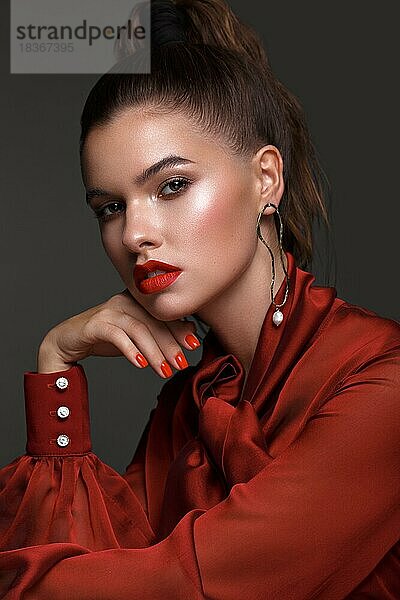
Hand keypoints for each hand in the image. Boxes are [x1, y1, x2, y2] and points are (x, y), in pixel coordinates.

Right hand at [37, 289, 200, 376]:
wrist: (69, 340)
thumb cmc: (108, 336)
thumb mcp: (138, 335)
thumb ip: (161, 331)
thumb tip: (190, 331)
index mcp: (137, 300)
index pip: (163, 314)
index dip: (180, 329)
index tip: (194, 345)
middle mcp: (125, 300)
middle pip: (154, 322)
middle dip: (170, 345)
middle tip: (181, 364)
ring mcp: (109, 311)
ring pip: (138, 330)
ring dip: (154, 352)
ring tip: (164, 371)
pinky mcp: (95, 324)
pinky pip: (116, 335)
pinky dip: (130, 350)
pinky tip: (140, 365)